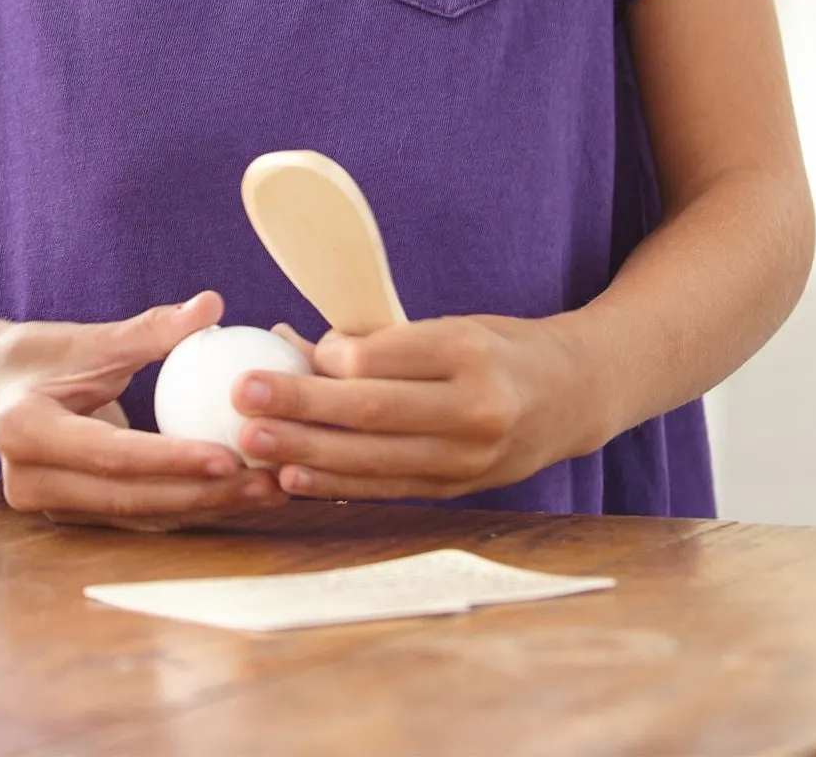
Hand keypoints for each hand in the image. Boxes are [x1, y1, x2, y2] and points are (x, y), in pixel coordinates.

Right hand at [0, 292, 289, 529]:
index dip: (171, 459)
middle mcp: (32, 481)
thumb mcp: (85, 339)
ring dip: (205, 507)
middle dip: (203, 494)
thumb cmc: (35, 357)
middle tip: (266, 482)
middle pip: (130, 498)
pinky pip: (136, 517)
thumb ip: (148, 330)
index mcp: (27, 431)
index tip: (229, 456)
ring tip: (266, 492)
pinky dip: (186, 507)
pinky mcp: (71, 518)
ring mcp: (50, 507)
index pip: (110, 454)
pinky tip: (234, 496)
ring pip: (138, 516)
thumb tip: (212, 305)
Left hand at [233, 314, 603, 499]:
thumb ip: (378, 342)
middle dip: (301, 406)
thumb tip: (295, 345)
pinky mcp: (458, 489)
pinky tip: (291, 479)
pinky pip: (387, 488)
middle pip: (373, 411)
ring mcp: (469, 459)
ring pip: (375, 459)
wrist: (571, 396)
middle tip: (244, 397)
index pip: (383, 358)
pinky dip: (337, 485)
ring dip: (306, 454)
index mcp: (467, 352)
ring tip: (251, 443)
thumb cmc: (492, 348)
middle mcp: (474, 410)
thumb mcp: (446, 326)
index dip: (327, 358)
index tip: (278, 346)